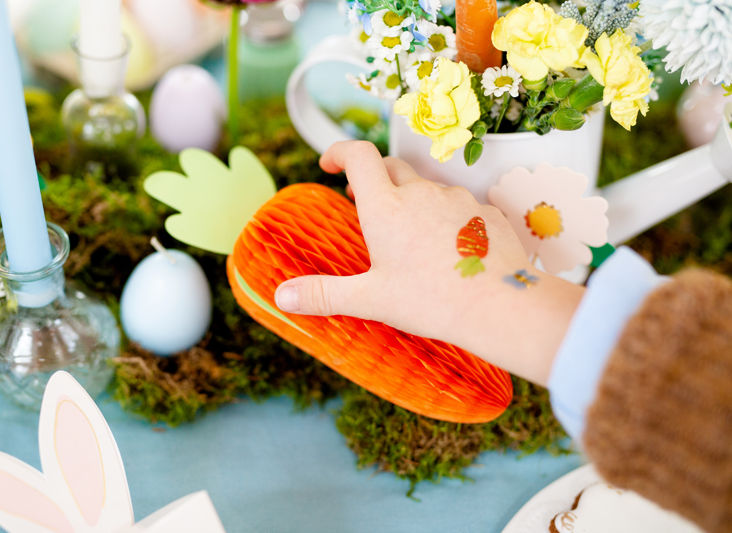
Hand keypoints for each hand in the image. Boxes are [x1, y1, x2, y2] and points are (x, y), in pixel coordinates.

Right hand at [274, 141, 583, 385]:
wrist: (500, 306)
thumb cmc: (432, 301)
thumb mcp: (371, 299)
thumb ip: (324, 294)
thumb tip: (282, 297)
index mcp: (386, 208)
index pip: (359, 155)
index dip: (340, 151)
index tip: (330, 164)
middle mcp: (421, 193)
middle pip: (391, 167)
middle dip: (373, 178)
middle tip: (363, 203)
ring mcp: (457, 199)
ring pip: (427, 187)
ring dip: (412, 200)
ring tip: (410, 236)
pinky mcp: (485, 213)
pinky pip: (459, 206)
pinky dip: (445, 217)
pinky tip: (448, 248)